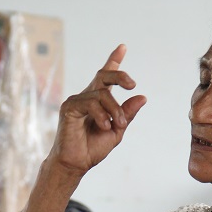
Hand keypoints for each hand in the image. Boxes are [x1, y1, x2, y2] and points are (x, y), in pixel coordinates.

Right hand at [51, 44, 146, 175]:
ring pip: (101, 94)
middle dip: (119, 76)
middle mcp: (86, 97)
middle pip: (103, 75)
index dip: (114, 61)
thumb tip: (142, 97)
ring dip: (114, 110)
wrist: (76, 164)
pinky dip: (101, 115)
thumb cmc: (92, 149)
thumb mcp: (117, 130)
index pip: (106, 77)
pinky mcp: (69, 108)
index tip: (123, 47)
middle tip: (132, 85)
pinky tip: (104, 126)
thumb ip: (127, 114)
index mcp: (97, 101)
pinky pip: (91, 104)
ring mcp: (76, 101)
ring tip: (117, 125)